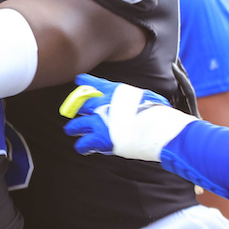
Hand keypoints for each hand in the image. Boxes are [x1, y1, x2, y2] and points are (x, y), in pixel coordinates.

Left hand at [60, 73, 193, 159]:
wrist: (155, 127)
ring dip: (74, 128)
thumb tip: (144, 99)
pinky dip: (83, 146)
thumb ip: (136, 98)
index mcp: (114, 92)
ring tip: (71, 130)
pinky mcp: (99, 138)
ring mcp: (99, 121)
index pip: (94, 84)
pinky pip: (84, 143)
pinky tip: (84, 148)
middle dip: (76, 107)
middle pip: (81, 104)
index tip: (79, 80)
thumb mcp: (147, 96)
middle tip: (72, 110)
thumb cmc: (156, 112)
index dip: (85, 82)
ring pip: (77, 125)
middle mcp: (102, 105)